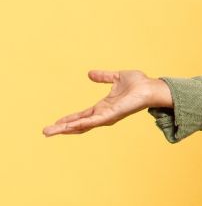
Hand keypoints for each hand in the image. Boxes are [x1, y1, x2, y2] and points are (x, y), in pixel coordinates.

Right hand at [42, 70, 164, 136]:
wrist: (151, 86)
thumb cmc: (139, 84)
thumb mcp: (116, 78)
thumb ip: (103, 77)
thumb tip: (90, 73)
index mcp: (103, 107)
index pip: (82, 116)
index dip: (69, 120)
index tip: (55, 123)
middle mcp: (104, 114)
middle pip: (79, 125)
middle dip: (62, 129)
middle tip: (46, 132)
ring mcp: (108, 116)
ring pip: (83, 126)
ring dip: (66, 129)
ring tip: (51, 132)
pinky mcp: (112, 115)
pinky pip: (94, 121)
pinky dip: (82, 124)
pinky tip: (70, 127)